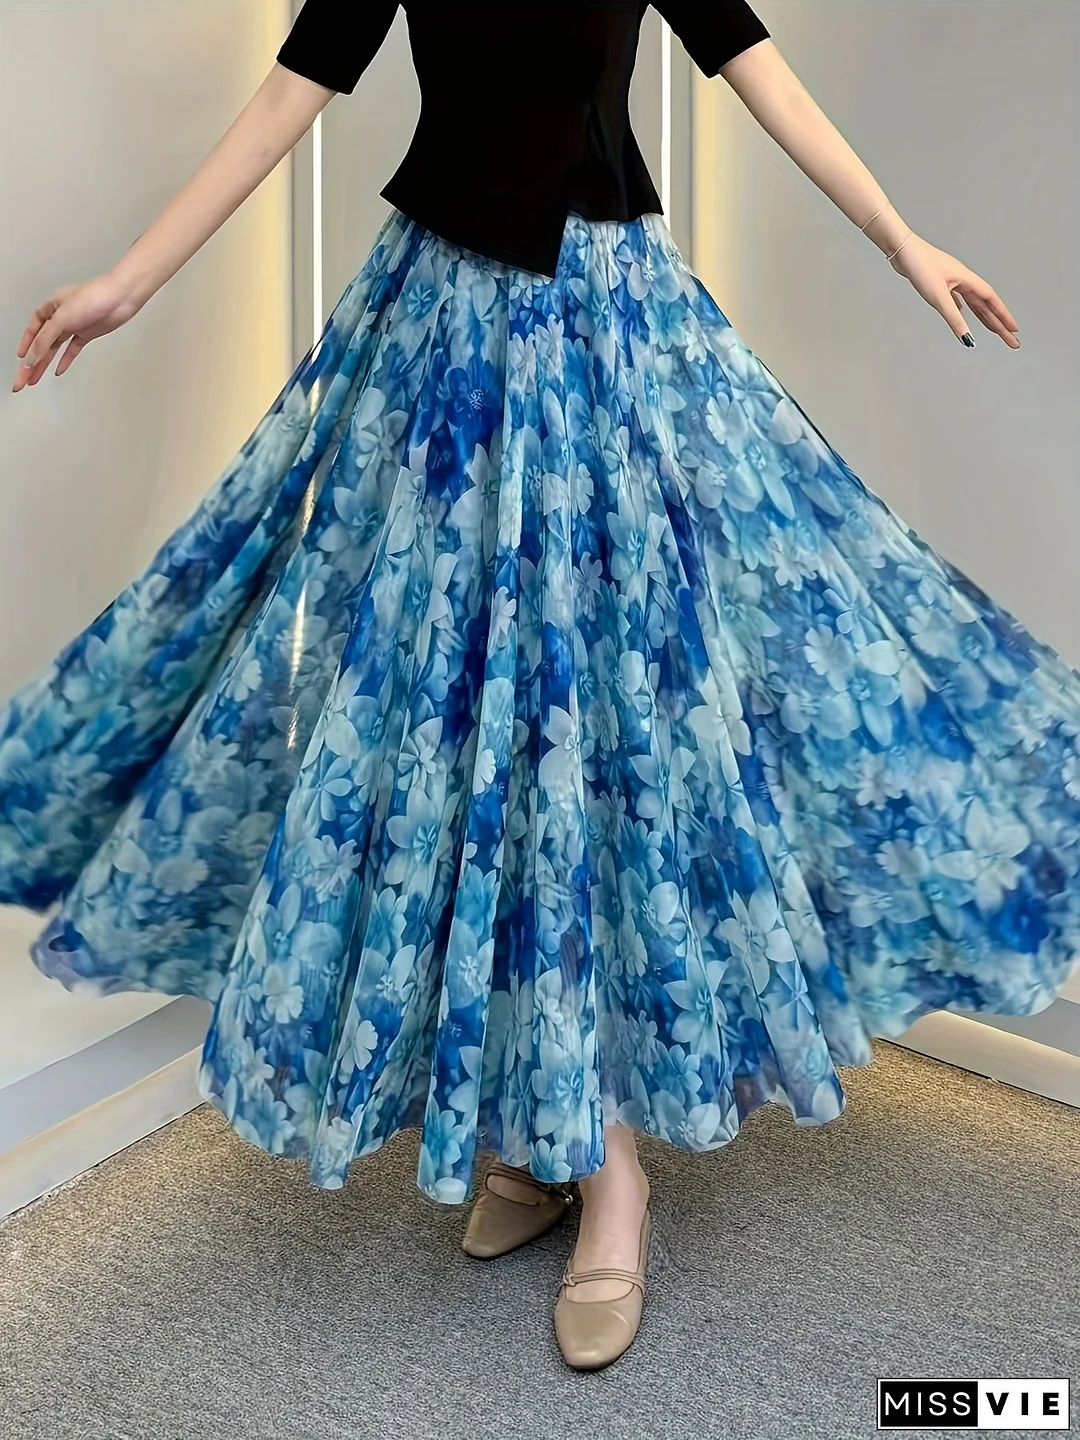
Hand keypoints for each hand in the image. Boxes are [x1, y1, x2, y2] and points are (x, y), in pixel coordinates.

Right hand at [11, 272, 142, 392]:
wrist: (120, 298)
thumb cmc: (93, 297)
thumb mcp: (62, 318)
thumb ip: (45, 340)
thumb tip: (32, 358)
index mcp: (50, 308)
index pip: (32, 331)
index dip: (25, 347)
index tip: (21, 362)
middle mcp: (60, 317)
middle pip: (41, 343)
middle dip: (31, 362)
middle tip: (23, 380)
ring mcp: (74, 326)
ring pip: (54, 349)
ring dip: (44, 363)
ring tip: (35, 379)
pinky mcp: (87, 334)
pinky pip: (72, 350)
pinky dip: (65, 360)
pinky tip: (58, 370)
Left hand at [887, 234, 1019, 349]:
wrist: (902, 249)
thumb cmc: (920, 267)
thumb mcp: (938, 297)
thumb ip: (954, 319)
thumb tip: (967, 339)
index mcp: (967, 280)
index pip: (991, 301)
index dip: (1004, 316)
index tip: (1014, 330)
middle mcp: (963, 280)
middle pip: (986, 305)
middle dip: (999, 323)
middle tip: (1010, 339)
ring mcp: (951, 281)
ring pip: (973, 302)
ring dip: (984, 317)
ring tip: (994, 330)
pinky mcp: (939, 282)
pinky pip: (956, 298)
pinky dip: (962, 308)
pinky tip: (962, 313)